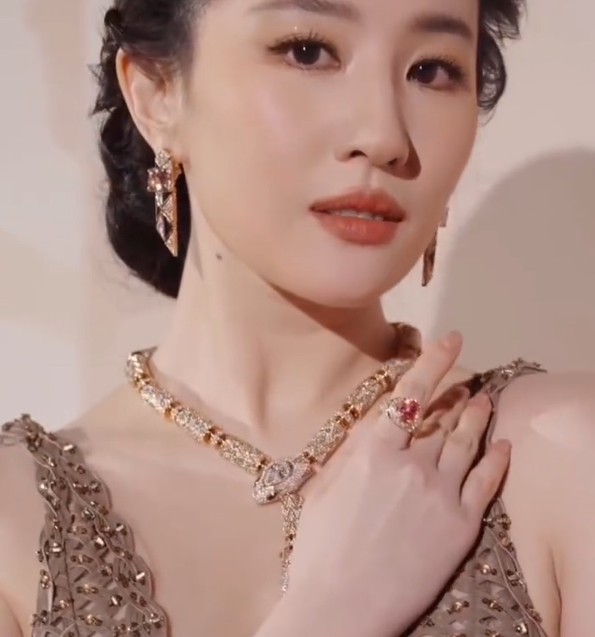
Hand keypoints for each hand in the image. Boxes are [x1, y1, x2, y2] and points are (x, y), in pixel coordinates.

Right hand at [282, 334, 509, 636]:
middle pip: (443, 417)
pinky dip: (497, 459)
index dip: (434, 363)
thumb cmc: (321, 550)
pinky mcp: (460, 525)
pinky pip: (486, 482)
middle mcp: (412, 464)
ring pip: (467, 442)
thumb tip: (371, 425)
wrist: (341, 606)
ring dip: (478, 417)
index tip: (451, 340)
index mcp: (374, 451)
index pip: (411, 394)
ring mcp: (440, 493)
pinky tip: (502, 445)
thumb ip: (351, 451)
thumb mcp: (323, 488)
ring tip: (486, 400)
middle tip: (470, 379)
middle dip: (458, 393)